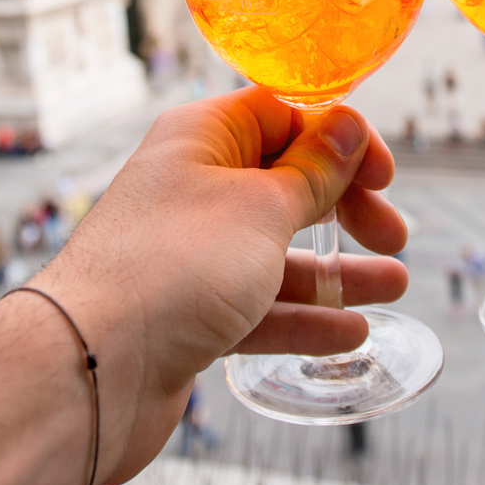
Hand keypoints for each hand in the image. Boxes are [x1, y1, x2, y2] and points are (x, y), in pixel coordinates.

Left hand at [33, 87, 407, 484]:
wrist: (91, 369)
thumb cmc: (172, 269)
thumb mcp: (263, 208)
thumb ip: (314, 170)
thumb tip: (348, 125)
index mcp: (201, 138)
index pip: (283, 116)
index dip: (340, 138)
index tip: (385, 173)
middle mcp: (192, 188)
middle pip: (285, 184)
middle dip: (346, 207)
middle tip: (394, 236)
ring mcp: (188, 254)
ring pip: (277, 251)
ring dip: (337, 268)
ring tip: (393, 285)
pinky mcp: (187, 314)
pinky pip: (258, 306)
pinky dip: (303, 317)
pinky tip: (349, 333)